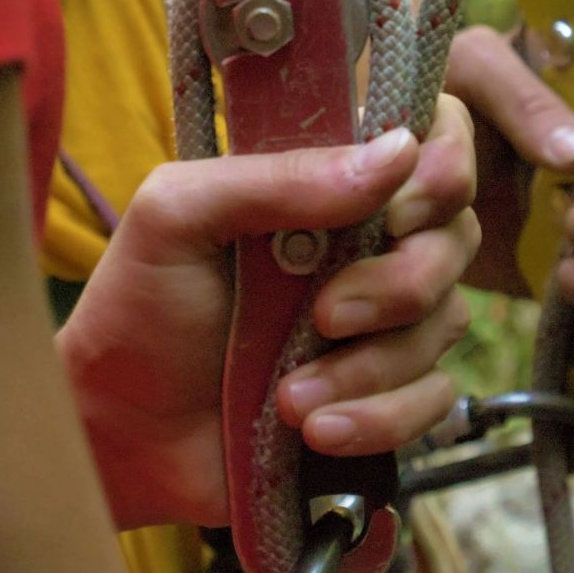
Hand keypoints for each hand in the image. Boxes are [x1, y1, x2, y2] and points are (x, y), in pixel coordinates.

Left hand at [59, 96, 478, 529]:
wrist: (118, 432)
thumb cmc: (137, 309)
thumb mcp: (178, 217)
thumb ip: (276, 177)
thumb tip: (398, 151)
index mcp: (321, 184)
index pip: (431, 140)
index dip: (442, 169)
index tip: (398, 211)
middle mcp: (365, 243)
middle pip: (456, 236)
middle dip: (401, 283)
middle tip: (324, 314)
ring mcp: (379, 322)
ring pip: (446, 323)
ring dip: (370, 367)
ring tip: (290, 397)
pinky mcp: (384, 394)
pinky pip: (434, 399)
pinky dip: (380, 418)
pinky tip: (314, 431)